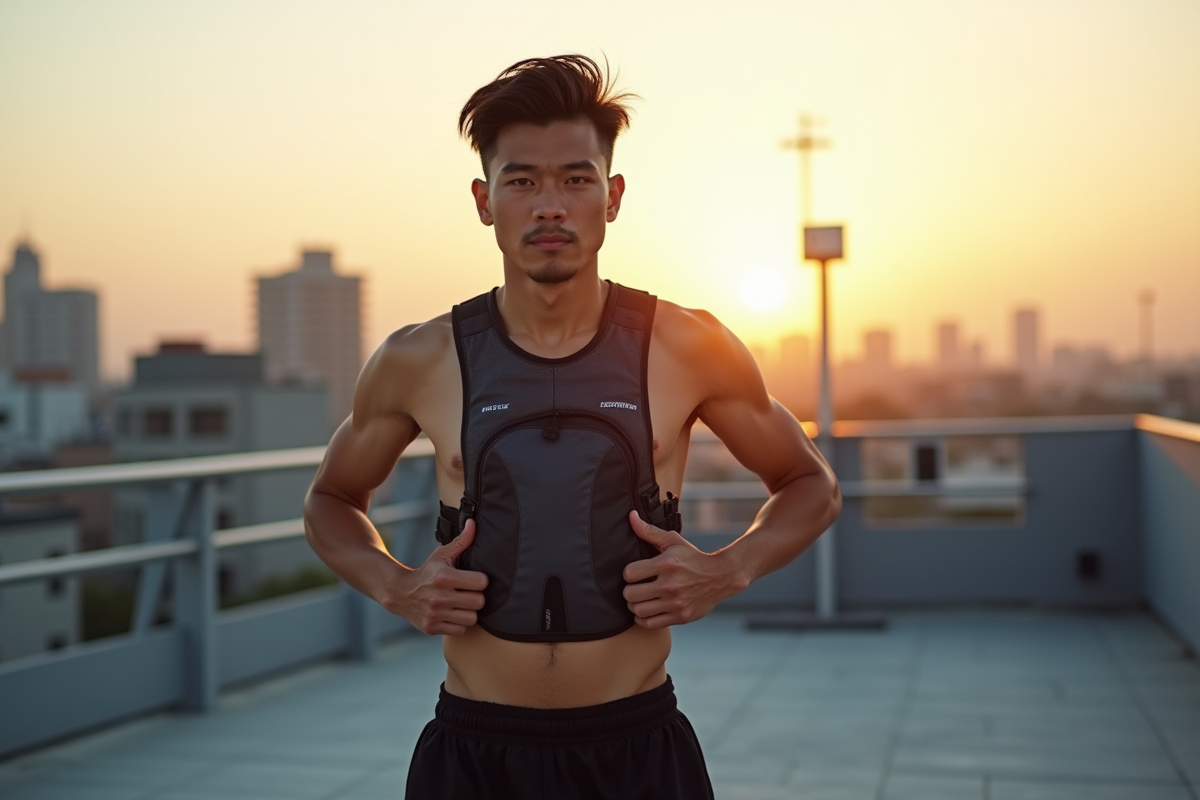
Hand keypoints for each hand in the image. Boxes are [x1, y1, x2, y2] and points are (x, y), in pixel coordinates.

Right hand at [384, 519, 487, 635]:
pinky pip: (460, 630)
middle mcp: (439, 597)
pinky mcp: (432, 628)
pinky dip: (459, 624)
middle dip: (476, 597)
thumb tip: (473, 524)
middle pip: (479, 602)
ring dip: (469, 612)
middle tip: (468, 593)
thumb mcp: (442, 555)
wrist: (400, 593)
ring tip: (461, 604)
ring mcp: (435, 614)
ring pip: (472, 618)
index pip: (481, 582)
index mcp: (444, 577)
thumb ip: (461, 541)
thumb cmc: (427, 572)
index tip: (473, 579)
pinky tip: (453, 614)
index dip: (480, 580)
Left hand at [621, 511, 746, 628]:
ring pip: (638, 611)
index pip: (629, 573)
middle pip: (630, 594)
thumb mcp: (673, 541)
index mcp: (666, 564)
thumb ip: (649, 531)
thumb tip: (630, 517)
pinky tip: (646, 610)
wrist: (720, 576)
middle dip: (629, 590)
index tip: (636, 573)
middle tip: (635, 587)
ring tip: (640, 599)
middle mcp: (670, 585)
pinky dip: (642, 619)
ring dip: (634, 605)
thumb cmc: (693, 557)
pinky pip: (650, 624)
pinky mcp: (680, 617)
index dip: (629, 573)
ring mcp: (675, 603)